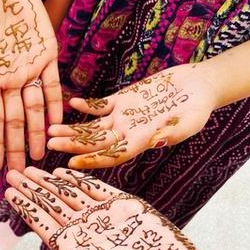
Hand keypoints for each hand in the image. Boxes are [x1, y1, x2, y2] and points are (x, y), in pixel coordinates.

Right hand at [0, 0, 62, 170]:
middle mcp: (10, 80)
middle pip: (14, 122)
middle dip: (16, 149)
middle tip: (19, 174)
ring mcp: (29, 69)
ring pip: (35, 110)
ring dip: (36, 133)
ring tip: (39, 157)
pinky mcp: (47, 54)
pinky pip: (53, 85)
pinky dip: (56, 104)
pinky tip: (57, 125)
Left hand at [5, 167, 238, 249]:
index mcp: (71, 249)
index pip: (41, 223)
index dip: (24, 206)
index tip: (8, 191)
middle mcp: (84, 231)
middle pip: (51, 205)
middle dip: (31, 189)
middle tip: (12, 172)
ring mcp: (103, 218)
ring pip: (70, 194)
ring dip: (50, 182)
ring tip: (32, 169)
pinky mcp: (124, 207)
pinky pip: (97, 189)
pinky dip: (80, 179)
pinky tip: (63, 171)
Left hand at [48, 64, 217, 168]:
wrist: (200, 85)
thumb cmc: (199, 107)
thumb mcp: (189, 121)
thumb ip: (171, 132)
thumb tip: (153, 143)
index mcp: (141, 142)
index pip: (112, 156)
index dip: (93, 161)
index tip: (72, 164)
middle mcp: (128, 133)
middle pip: (95, 143)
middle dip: (72, 145)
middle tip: (50, 145)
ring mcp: (123, 117)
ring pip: (92, 127)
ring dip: (72, 129)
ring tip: (51, 130)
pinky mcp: (123, 100)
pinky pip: (100, 105)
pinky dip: (87, 105)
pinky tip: (72, 103)